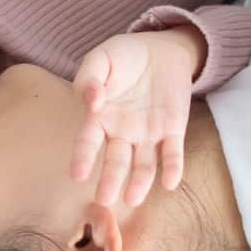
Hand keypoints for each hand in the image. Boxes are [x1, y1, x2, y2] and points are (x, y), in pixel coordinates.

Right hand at [70, 27, 206, 206]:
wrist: (161, 50)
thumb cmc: (123, 55)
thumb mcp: (101, 58)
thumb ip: (90, 77)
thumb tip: (91, 102)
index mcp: (100, 118)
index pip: (88, 141)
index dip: (83, 157)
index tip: (78, 175)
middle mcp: (122, 133)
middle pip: (116, 161)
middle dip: (110, 180)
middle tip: (104, 200)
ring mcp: (148, 134)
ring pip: (143, 163)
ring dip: (139, 182)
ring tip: (133, 198)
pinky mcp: (173, 131)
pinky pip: (172, 153)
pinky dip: (172, 168)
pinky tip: (170, 182)